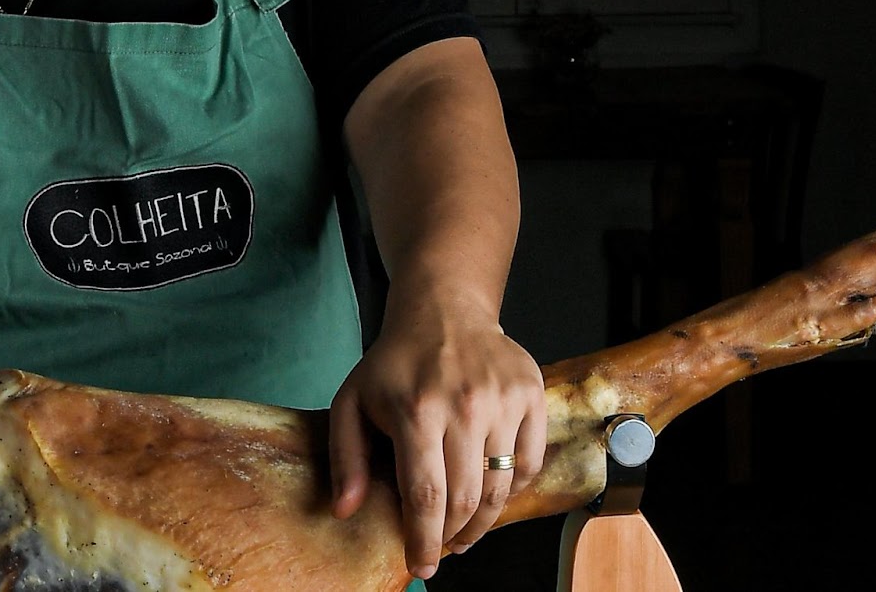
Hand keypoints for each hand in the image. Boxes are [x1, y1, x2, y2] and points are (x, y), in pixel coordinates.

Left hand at [328, 296, 545, 580]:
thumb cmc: (394, 362)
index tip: (421, 568)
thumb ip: (345, 457)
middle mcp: (465, 406)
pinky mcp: (531, 395)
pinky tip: (489, 495)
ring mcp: (504, 400)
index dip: (423, 540)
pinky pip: (529, 463)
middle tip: (441, 549)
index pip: (425, 496)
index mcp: (416, 410)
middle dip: (451, 537)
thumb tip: (344, 511)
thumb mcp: (352, 401)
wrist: (443, 310)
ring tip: (463, 532)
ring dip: (482, 522)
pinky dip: (511, 490)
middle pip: (466, 499)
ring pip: (500, 488)